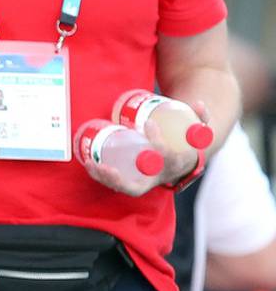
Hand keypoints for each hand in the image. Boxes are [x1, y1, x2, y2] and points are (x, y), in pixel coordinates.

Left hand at [83, 99, 207, 196]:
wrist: (186, 163)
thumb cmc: (188, 146)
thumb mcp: (199, 133)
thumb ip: (201, 118)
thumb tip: (198, 103)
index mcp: (175, 166)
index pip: (165, 157)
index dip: (157, 141)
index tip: (148, 123)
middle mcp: (158, 179)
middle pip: (137, 186)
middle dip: (120, 179)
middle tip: (105, 165)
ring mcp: (145, 183)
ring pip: (123, 187)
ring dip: (105, 179)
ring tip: (91, 164)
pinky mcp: (134, 182)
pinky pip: (116, 184)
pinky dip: (102, 177)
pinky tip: (90, 165)